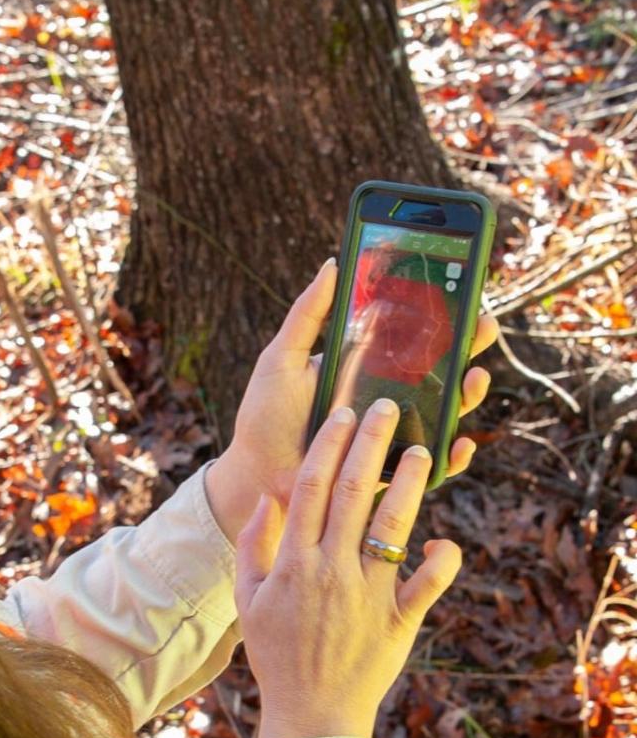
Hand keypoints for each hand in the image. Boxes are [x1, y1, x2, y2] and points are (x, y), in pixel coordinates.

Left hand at [204, 260, 496, 544]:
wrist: (256, 472)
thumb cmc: (266, 416)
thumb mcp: (282, 358)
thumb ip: (307, 315)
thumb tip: (333, 264)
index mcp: (365, 366)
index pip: (413, 335)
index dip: (442, 314)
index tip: (462, 289)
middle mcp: (387, 397)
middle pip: (442, 367)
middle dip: (469, 345)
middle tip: (481, 326)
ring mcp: (394, 433)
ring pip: (447, 411)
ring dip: (470, 393)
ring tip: (474, 377)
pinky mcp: (392, 469)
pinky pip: (432, 465)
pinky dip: (453, 455)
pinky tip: (460, 441)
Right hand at [235, 398, 462, 737]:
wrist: (311, 713)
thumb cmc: (275, 655)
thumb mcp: (248, 600)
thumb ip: (254, 546)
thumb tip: (269, 499)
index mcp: (293, 563)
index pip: (310, 489)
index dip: (328, 446)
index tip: (342, 413)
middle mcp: (331, 571)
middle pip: (352, 493)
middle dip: (371, 444)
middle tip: (387, 408)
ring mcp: (368, 595)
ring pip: (393, 526)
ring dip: (408, 484)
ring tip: (421, 452)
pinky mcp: (399, 621)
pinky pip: (427, 584)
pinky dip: (441, 561)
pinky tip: (442, 542)